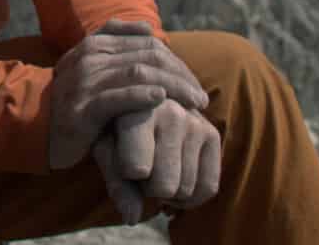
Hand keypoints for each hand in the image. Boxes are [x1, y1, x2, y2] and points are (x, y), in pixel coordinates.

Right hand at [46, 20, 209, 169]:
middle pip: (148, 56)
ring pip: (138, 73)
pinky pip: (118, 97)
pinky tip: (161, 98)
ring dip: (173, 86)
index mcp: (95, 43)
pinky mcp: (82, 108)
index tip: (194, 83)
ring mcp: (84, 81)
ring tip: (194, 102)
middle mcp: (90, 56)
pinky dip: (143, 95)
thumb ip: (116, 43)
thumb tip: (148, 30)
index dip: (176, 60)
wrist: (36, 126)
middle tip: (201, 97)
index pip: (148, 43)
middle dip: (181, 75)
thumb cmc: (74, 98)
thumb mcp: (92, 66)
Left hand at [92, 98, 221, 223]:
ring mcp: (195, 122)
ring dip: (169, 191)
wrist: (142, 100)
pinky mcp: (212, 134)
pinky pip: (208, 187)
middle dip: (150, 188)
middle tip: (142, 167)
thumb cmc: (116, 130)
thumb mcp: (106, 151)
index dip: (129, 176)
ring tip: (157, 167)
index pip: (137, 169)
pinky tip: (176, 179)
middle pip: (164, 186)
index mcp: (136, 111)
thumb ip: (117, 184)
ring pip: (185, 189)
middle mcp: (171, 112)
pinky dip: (190, 196)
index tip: (125, 161)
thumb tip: (132, 218)